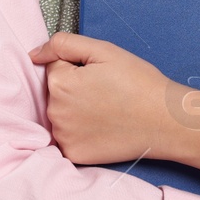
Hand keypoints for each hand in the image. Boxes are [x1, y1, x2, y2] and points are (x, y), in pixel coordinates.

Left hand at [29, 32, 177, 165]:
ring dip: (76, 111)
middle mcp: (55, 112)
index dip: (78, 67)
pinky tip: (102, 128)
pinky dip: (80, 133)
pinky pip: (68, 138)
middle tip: (105, 92)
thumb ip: (64, 44)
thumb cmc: (139, 83)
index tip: (99, 76)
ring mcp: (64, 136)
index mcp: (59, 83)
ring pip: (61, 115)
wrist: (164, 121)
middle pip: (55, 92)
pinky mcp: (73, 154)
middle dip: (74, 89)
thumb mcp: (104, 50)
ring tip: (106, 110)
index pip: (55, 67)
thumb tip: (34, 54)